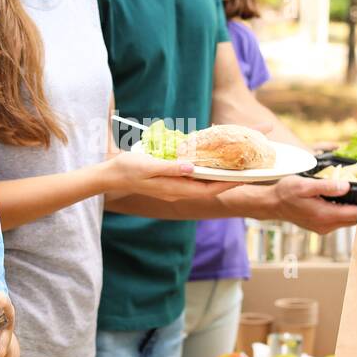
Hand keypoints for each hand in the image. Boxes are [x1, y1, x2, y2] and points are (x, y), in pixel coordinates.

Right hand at [104, 151, 237, 201]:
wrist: (111, 176)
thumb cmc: (128, 168)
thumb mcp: (148, 165)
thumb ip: (170, 167)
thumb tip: (192, 168)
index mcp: (174, 188)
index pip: (207, 189)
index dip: (226, 184)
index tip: (242, 177)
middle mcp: (177, 192)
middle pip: (208, 188)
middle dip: (227, 181)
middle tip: (245, 171)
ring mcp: (173, 189)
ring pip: (201, 185)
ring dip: (217, 178)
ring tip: (232, 167)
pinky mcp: (169, 183)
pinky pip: (192, 181)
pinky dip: (204, 174)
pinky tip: (208, 165)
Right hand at [268, 174, 356, 233]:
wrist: (272, 204)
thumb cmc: (286, 192)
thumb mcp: (304, 185)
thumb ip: (326, 186)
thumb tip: (346, 187)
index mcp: (324, 215)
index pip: (356, 214)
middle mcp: (326, 225)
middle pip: (355, 220)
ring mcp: (324, 227)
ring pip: (349, 221)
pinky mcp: (322, 226)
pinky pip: (340, 220)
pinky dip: (347, 211)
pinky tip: (348, 200)